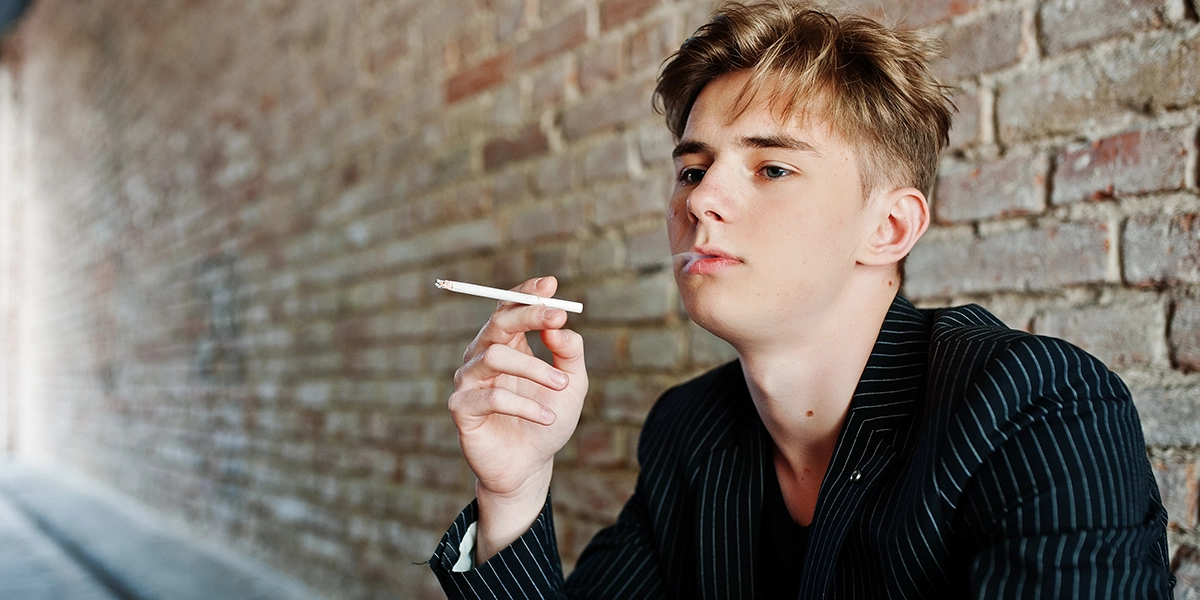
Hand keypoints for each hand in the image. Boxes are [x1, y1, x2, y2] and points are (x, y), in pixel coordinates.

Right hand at [448, 276, 587, 561]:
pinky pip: (492, 396)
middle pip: (497, 321)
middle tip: (557, 317)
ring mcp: (468, 381)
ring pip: (495, 355)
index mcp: (507, 343)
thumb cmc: (548, 419)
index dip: (527, 292)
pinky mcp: (462, 408)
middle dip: (528, 314)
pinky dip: (525, 405)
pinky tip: (547, 418)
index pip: (510, 306)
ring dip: (535, 368)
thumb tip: (559, 325)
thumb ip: (569, 353)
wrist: (530, 467)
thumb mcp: (571, 385)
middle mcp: (482, 355)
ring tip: (562, 387)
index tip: (551, 284)